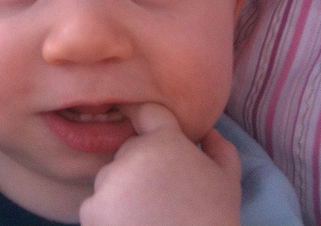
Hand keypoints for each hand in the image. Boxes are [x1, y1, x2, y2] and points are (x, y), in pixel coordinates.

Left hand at [80, 103, 240, 225]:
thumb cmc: (212, 220)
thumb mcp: (227, 181)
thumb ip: (220, 147)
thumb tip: (209, 130)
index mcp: (164, 141)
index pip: (145, 112)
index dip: (136, 109)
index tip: (125, 107)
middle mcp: (133, 153)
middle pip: (127, 152)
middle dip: (138, 168)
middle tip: (158, 195)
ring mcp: (110, 180)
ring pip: (111, 179)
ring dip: (122, 192)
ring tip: (146, 217)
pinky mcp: (93, 209)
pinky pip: (96, 205)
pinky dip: (107, 216)